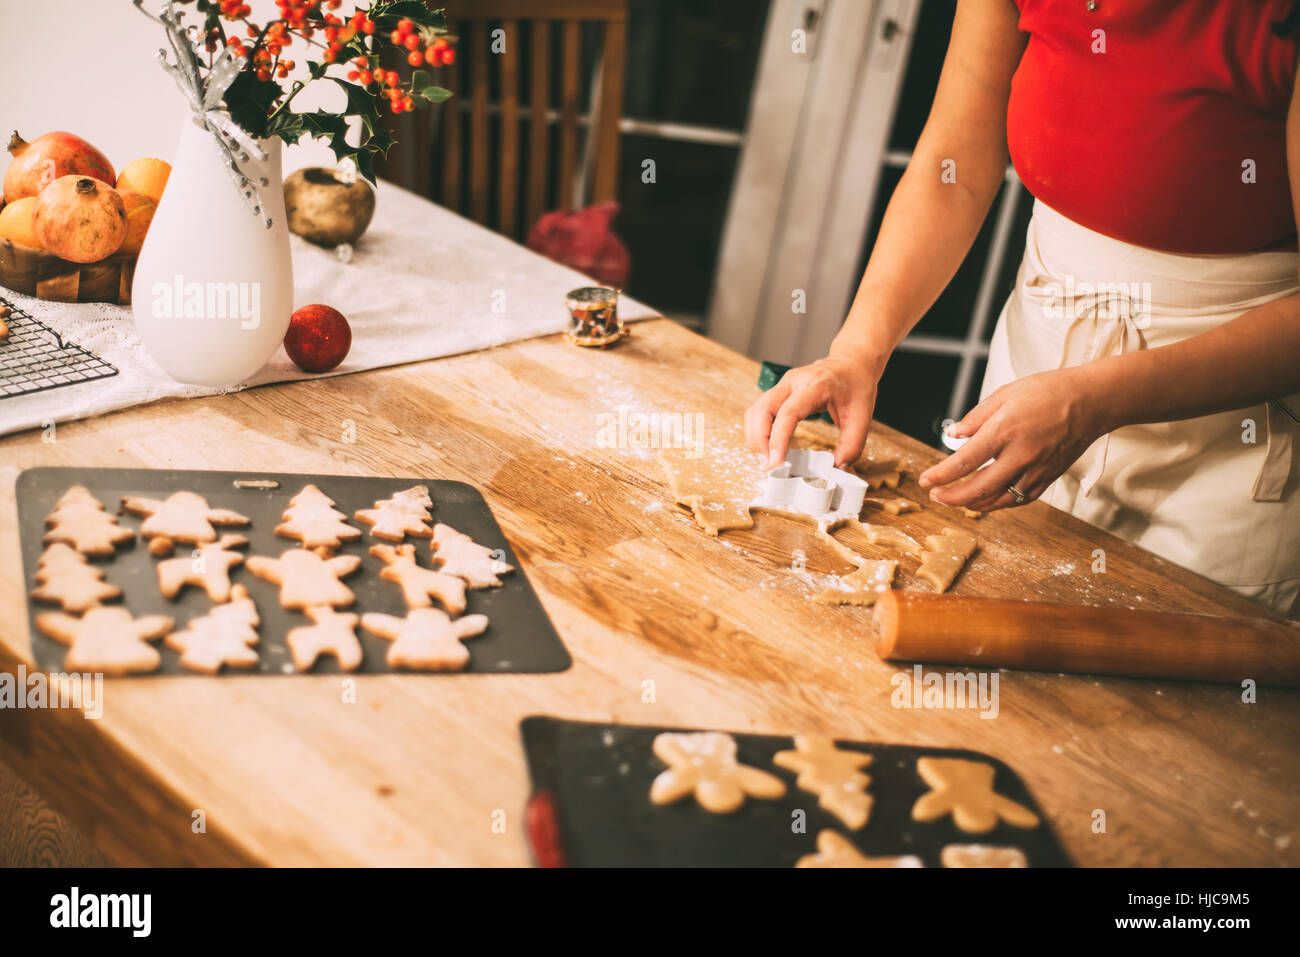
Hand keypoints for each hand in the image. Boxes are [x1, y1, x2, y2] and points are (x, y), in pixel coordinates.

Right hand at [744, 353, 880, 468]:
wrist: (852, 362)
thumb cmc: (856, 385)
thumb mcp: (862, 416)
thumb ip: (852, 444)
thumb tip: (837, 468)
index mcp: (814, 386)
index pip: (787, 414)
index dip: (777, 440)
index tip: (775, 464)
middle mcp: (792, 382)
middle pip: (761, 410)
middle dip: (758, 440)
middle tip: (767, 466)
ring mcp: (782, 385)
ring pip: (755, 410)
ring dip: (755, 437)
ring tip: (766, 459)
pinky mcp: (779, 391)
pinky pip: (759, 411)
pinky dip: (758, 430)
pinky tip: (767, 446)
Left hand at [919, 368, 1107, 511]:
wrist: (1093, 401)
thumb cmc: (1050, 391)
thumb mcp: (1006, 393)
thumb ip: (976, 417)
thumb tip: (952, 434)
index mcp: (1006, 430)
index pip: (965, 460)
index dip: (941, 474)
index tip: (925, 480)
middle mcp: (1021, 454)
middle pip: (979, 488)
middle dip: (951, 496)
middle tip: (934, 494)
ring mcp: (1037, 469)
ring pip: (998, 499)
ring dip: (971, 503)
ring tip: (953, 499)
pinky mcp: (1048, 478)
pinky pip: (1017, 499)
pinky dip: (997, 503)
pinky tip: (983, 499)